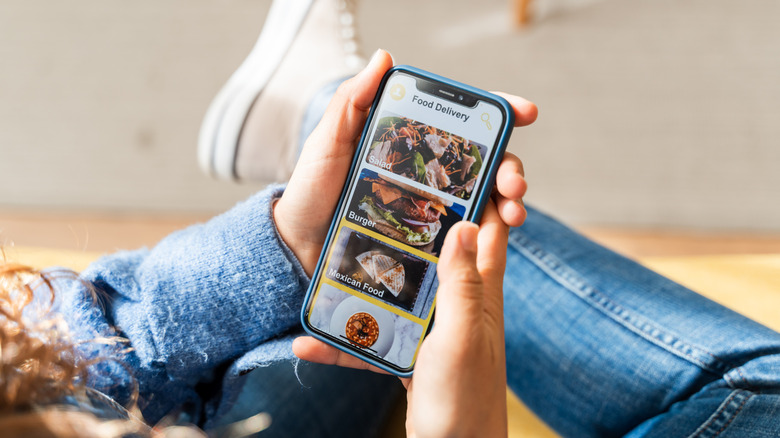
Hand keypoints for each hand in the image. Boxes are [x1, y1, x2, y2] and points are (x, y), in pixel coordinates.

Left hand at [273, 49, 536, 275]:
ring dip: (507, 202)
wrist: (298, 245)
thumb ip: (353, 102)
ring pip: (482, 199)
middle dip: (511, 167)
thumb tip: (385, 57)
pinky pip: (464, 236)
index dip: (498, 114)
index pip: (462, 124)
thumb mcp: (329, 142)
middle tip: (515, 183)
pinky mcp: (427, 239)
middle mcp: (427, 172)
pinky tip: (493, 238)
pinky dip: (485, 235)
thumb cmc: (312, 190)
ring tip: (513, 213)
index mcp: (410, 142)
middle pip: (484, 163)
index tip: (524, 113)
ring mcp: (430, 206)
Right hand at [294, 204, 510, 436]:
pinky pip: (373, 337)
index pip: (490, 226)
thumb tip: (462, 223)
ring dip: (365, 279)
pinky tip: (309, 341)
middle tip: (376, 195)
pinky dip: (345, 339)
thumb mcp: (462, 336)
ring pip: (397, 289)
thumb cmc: (466, 399)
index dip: (485, 190)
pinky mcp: (411, 352)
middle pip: (436, 249)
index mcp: (480, 290)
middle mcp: (458, 301)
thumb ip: (462, 284)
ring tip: (329, 262)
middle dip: (412, 222)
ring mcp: (432, 326)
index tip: (459, 158)